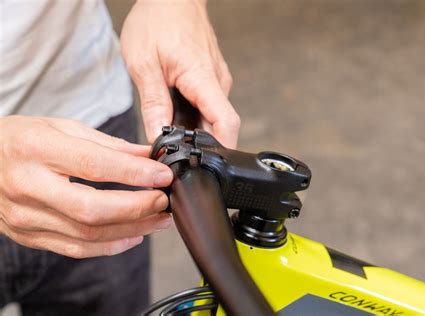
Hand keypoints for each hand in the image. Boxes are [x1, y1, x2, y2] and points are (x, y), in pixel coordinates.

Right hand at [0, 116, 172, 257]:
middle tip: (164, 200)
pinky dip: (110, 245)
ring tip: (158, 218)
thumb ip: (108, 145)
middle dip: (138, 208)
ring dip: (132, 228)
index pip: (94, 166)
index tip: (164, 175)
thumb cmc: (21, 139)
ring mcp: (25, 216)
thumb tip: (149, 156)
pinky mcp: (28, 236)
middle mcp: (28, 186)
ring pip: (88, 234)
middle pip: (92, 209)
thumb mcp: (62, 128)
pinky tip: (133, 235)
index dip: (135, 173)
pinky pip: (75, 248)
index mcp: (36, 149)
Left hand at [121, 0, 239, 147]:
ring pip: (211, 117)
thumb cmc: (157, 20)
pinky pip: (206, 105)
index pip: (226, 122)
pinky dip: (192, 116)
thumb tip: (158, 136)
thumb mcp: (143, 62)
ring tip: (169, 128)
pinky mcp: (210, 78)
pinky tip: (173, 113)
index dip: (222, 149)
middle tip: (174, 153)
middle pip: (220, 126)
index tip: (209, 168)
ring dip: (194, 130)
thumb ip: (153, 102)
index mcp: (202, 78)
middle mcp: (216, 81)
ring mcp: (215, 80)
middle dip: (201, 145)